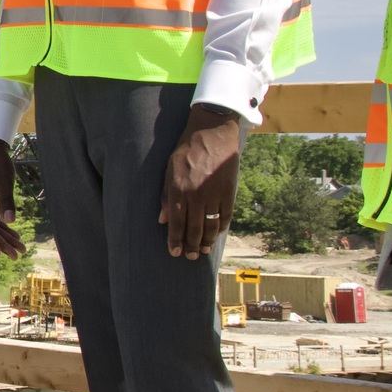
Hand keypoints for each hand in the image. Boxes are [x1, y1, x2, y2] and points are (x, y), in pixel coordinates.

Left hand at [161, 105, 240, 258]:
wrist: (211, 134)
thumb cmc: (185, 152)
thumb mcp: (168, 170)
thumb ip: (166, 196)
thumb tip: (162, 220)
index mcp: (178, 191)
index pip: (176, 223)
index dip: (175, 240)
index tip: (174, 252)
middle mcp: (196, 195)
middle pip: (194, 228)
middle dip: (191, 245)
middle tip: (190, 257)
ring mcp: (214, 194)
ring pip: (211, 225)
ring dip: (207, 241)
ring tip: (203, 251)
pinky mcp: (229, 191)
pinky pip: (225, 215)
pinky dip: (221, 228)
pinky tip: (216, 235)